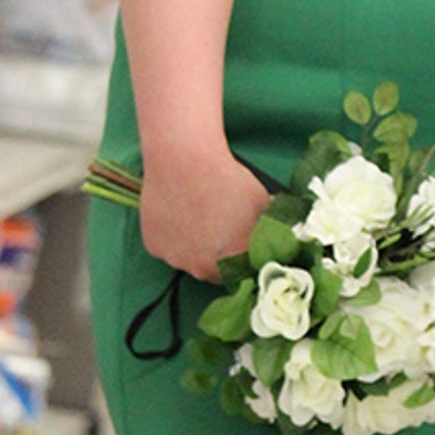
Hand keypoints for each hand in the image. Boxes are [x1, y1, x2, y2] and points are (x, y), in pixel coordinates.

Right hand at [140, 147, 270, 282]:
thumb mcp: (263, 203)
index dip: (246, 259)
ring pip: (190, 261)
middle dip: (221, 257)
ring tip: (200, 217)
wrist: (185, 161)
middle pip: (215, 272)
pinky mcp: (154, 247)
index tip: (244, 243)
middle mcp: (203, 269)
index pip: (245, 273)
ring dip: (196, 248)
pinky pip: (169, 248)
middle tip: (222, 230)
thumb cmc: (228, 179)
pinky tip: (180, 214)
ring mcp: (176, 260)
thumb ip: (271, 227)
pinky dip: (175, 238)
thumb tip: (280, 236)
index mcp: (234, 261)